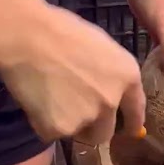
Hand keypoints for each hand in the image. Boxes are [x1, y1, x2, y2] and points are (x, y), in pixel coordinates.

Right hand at [0, 3, 145, 143]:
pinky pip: (51, 133)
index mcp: (127, 76)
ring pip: (78, 134)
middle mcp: (112, 101)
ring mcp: (87, 117)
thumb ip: (110, 74)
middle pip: (105, 132)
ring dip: (68, 125)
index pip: (136, 111)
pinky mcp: (60, 128)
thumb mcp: (101, 47)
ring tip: (51, 100)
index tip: (130, 132)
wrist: (28, 37)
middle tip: (74, 114)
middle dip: (92, 128)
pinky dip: (43, 122)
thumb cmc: (61, 30)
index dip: (132, 124)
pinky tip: (36, 100)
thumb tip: (107, 90)